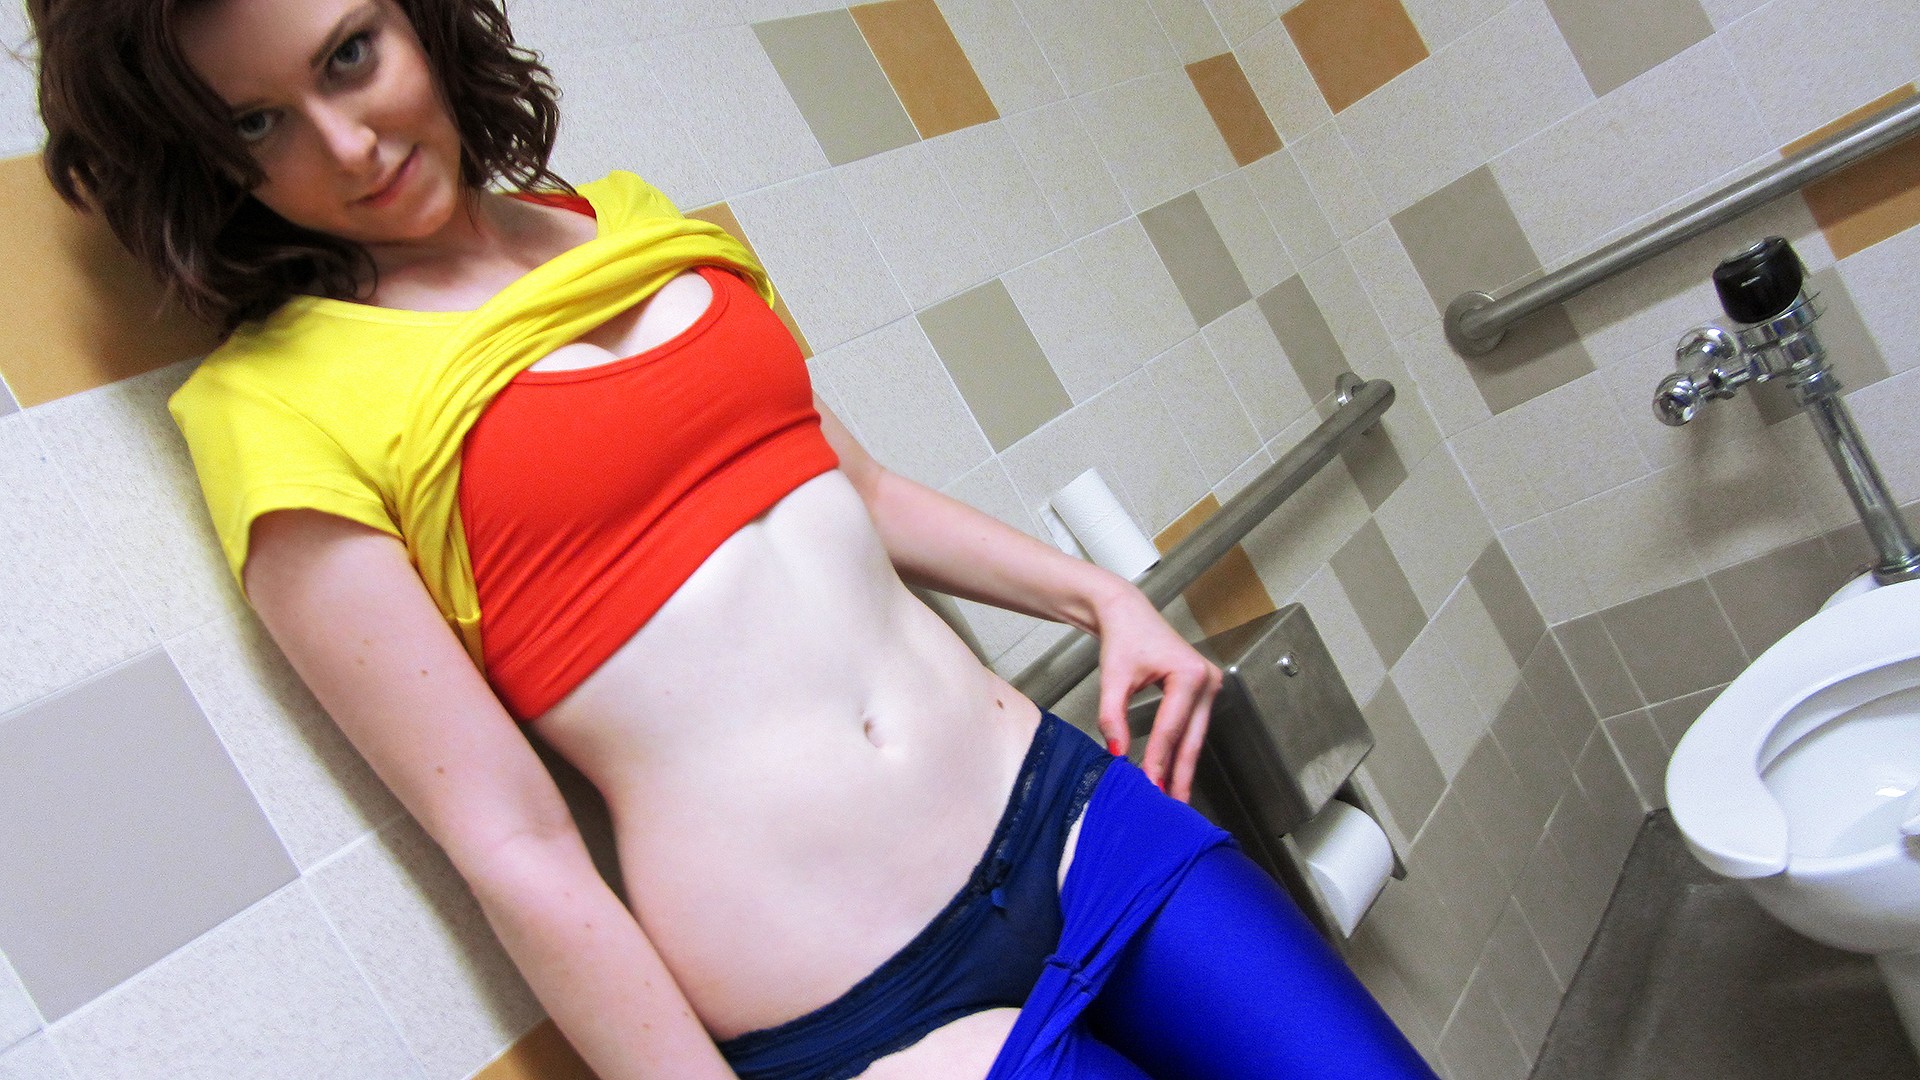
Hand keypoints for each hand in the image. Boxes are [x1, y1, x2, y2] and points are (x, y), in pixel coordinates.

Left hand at [1090, 585, 1220, 801]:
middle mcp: (1207, 679)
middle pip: (1191, 738)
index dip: (1158, 760)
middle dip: (1180, 773)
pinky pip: (1193, 727)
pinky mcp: (1204, 690)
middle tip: (1173, 806)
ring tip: (1173, 796)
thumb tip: (1116, 753)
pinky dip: (1182, 749)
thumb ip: (1112, 716)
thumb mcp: (1113, 678)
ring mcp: (1210, 684)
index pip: (1170, 728)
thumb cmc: (1123, 639)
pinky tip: (1172, 771)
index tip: (1149, 787)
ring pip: (1195, 736)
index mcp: (1189, 674)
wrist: (1127, 613)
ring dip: (1182, 766)